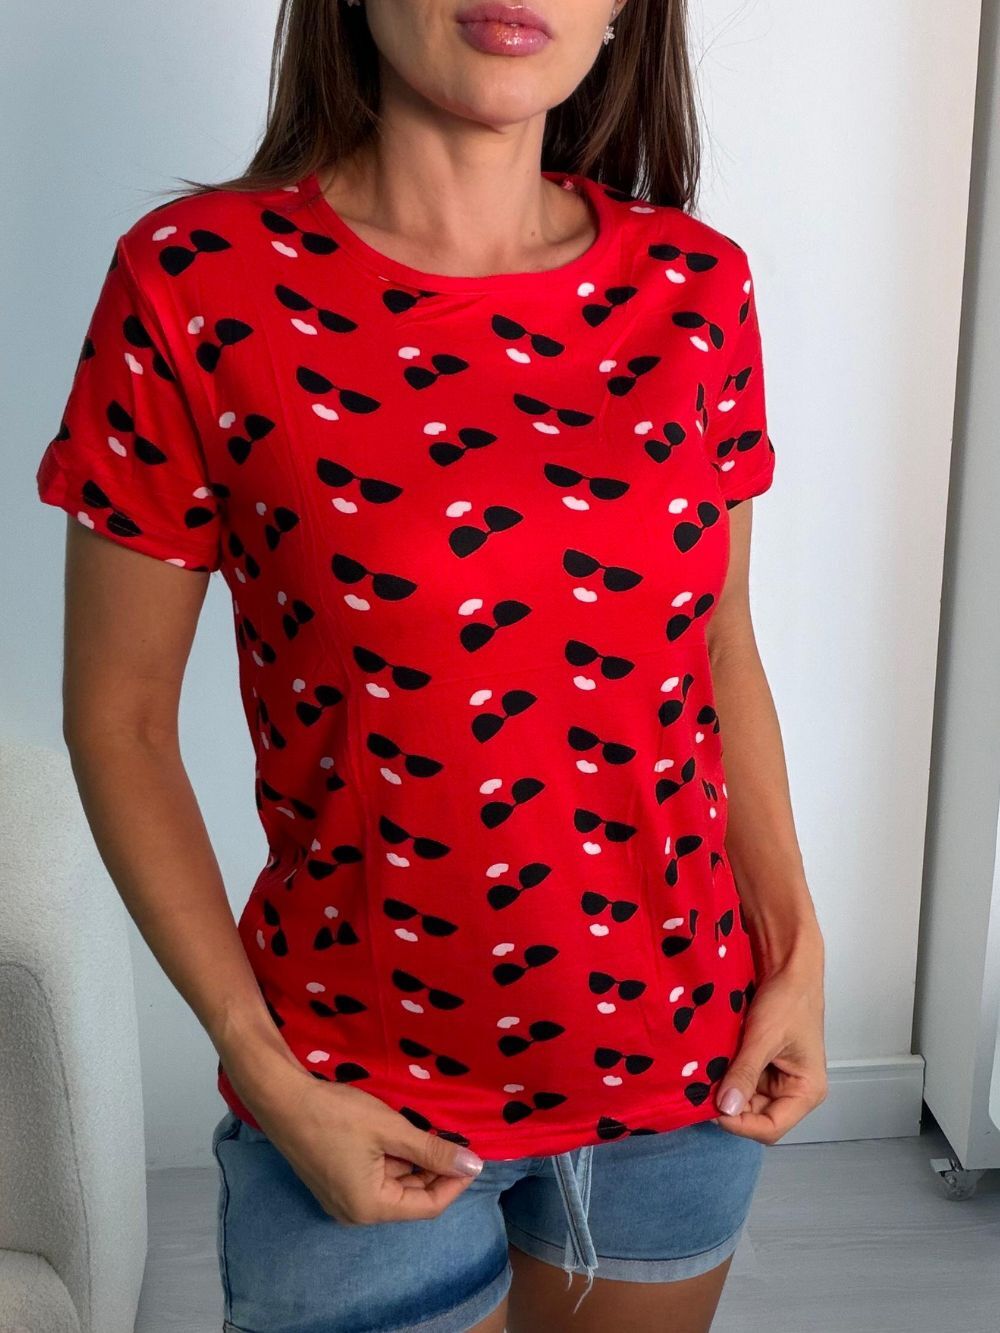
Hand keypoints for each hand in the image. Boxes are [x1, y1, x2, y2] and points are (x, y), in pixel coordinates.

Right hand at [221, 1048, 485, 1223]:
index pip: (428, 1206)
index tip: (473, 1156)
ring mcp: (343, 1200)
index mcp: (370, 1207)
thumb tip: (474, 1166)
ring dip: (415, 1163)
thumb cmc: (337, 1115)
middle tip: (455, 1139)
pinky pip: (376, 1178)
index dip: (454, 1182)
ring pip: (394, 1186)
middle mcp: (356, 1213)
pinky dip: (395, 1160)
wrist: (283, 1099)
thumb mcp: (391, 1129)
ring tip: (431, 1133)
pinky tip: (404, 1135)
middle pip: (411, 1199)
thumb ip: (433, 1150)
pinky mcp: (335, 1183)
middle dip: (436, 1171)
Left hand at [710, 941, 827, 1142]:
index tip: (712, 1109)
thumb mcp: (764, 1037)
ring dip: (725, 1090)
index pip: (772, 1128)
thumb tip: (725, 1108)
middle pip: (756, 1116)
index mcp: (806, 1091)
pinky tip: (709, 1067)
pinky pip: (741, 1079)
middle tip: (701, 1093)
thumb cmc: (788, 1000)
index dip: (741, 1124)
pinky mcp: (762, 1064)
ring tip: (703, 1079)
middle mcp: (793, 1091)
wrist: (788, 966)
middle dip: (730, 1106)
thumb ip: (745, 1073)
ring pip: (745, 1098)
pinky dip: (725, 1076)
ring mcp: (776, 1078)